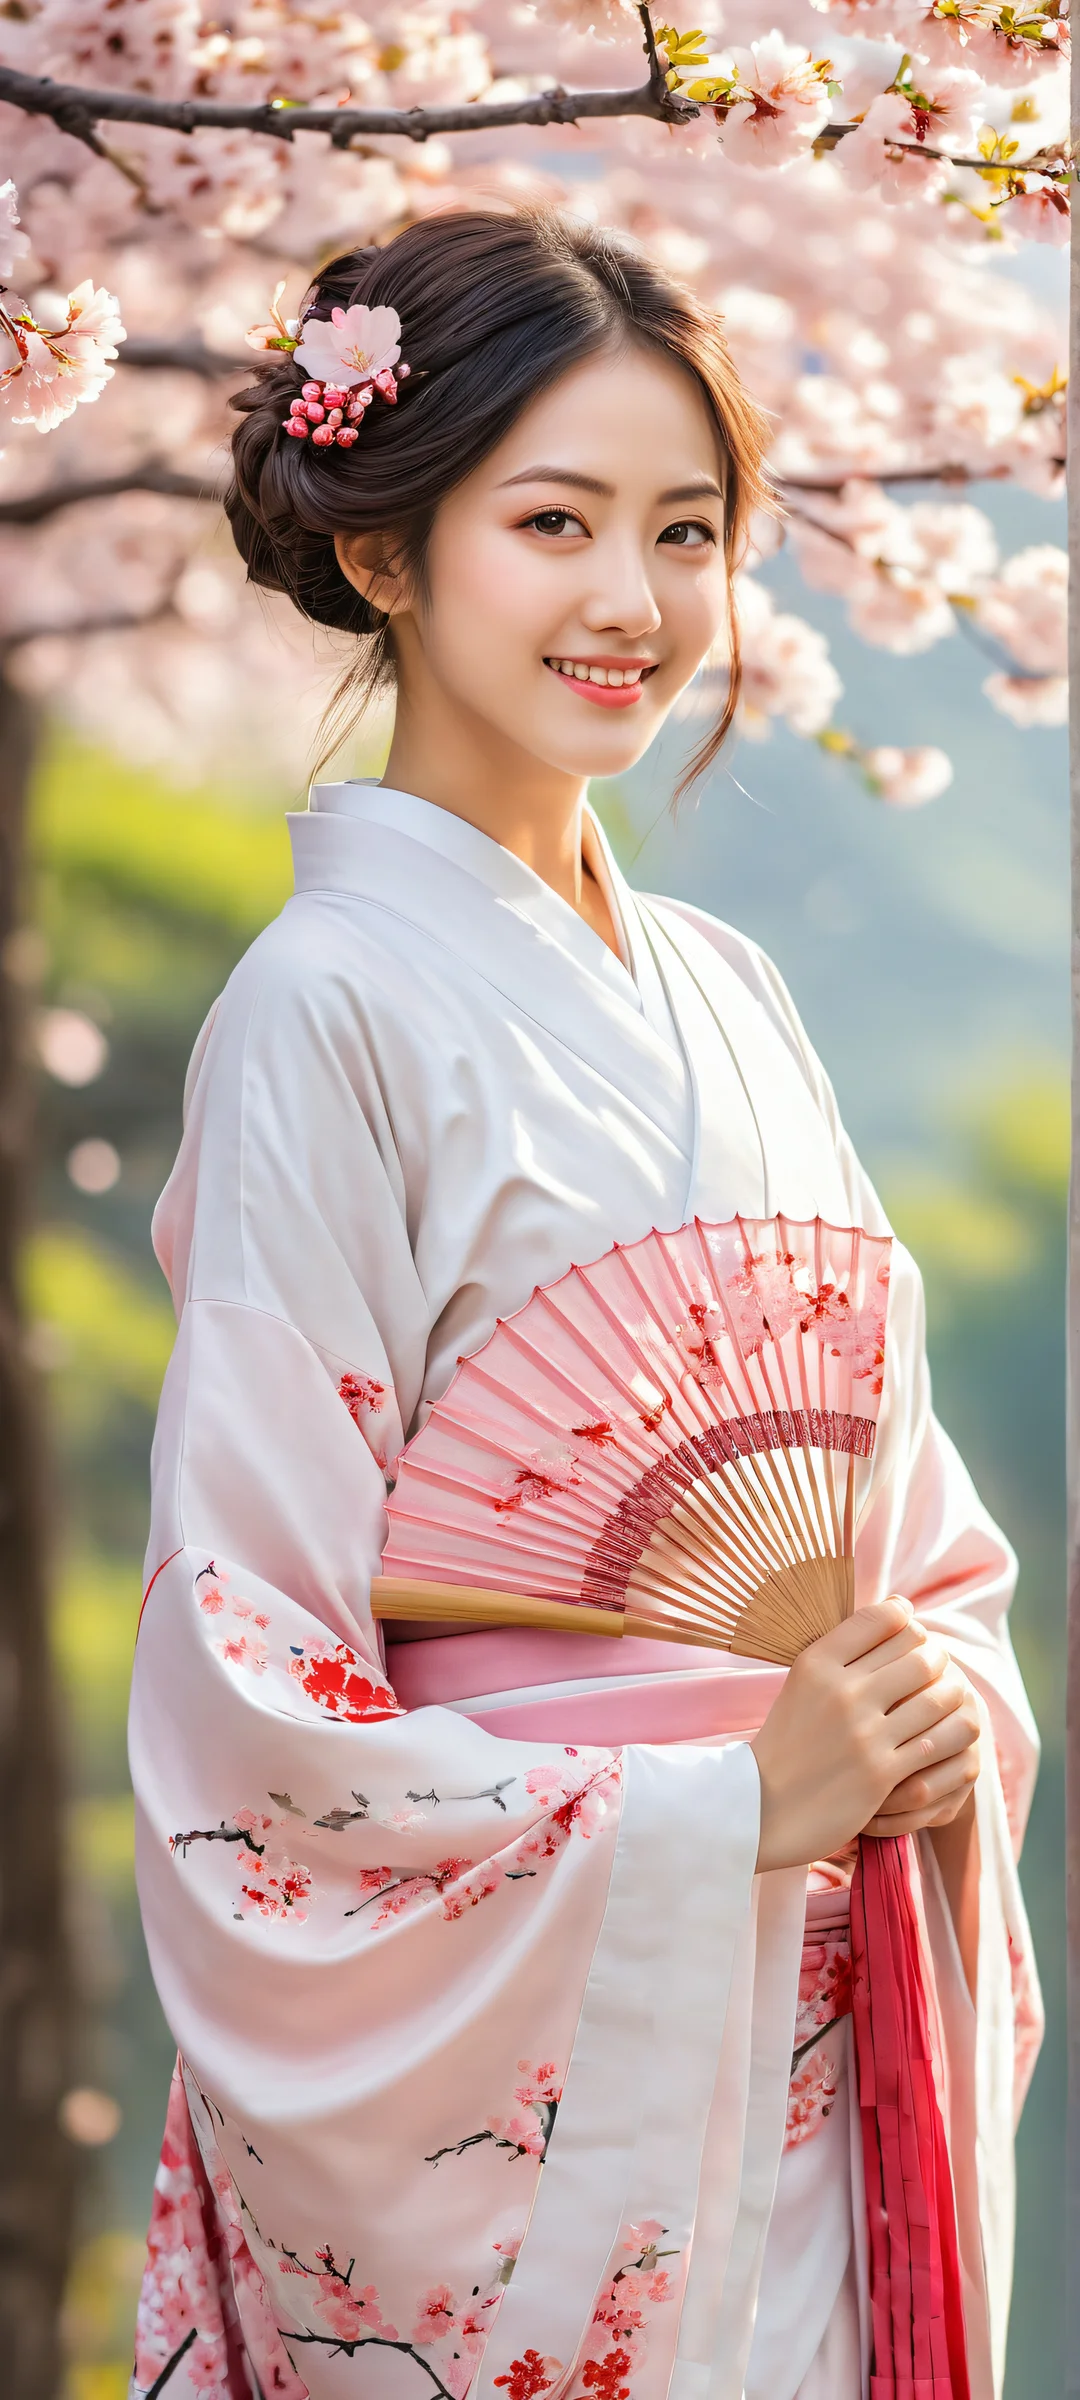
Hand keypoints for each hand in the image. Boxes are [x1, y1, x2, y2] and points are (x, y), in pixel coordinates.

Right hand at [750, 1595, 978, 1872]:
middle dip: (935, 1655)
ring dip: (951, 1693)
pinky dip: (948, 1735)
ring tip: (949, 1696)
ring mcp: (863, 1732)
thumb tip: (895, 1610)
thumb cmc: (787, 1743)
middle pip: (918, 1650)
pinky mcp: (880, 1772)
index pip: (881, 1617)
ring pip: (937, 1694)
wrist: (762, 1809)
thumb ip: (841, 1653)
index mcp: (816, 1663)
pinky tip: (944, 1737)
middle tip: (935, 1666)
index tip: (908, 1628)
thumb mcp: (801, 1684)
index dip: (905, 1617)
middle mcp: (841, 1691)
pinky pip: (936, 1742)